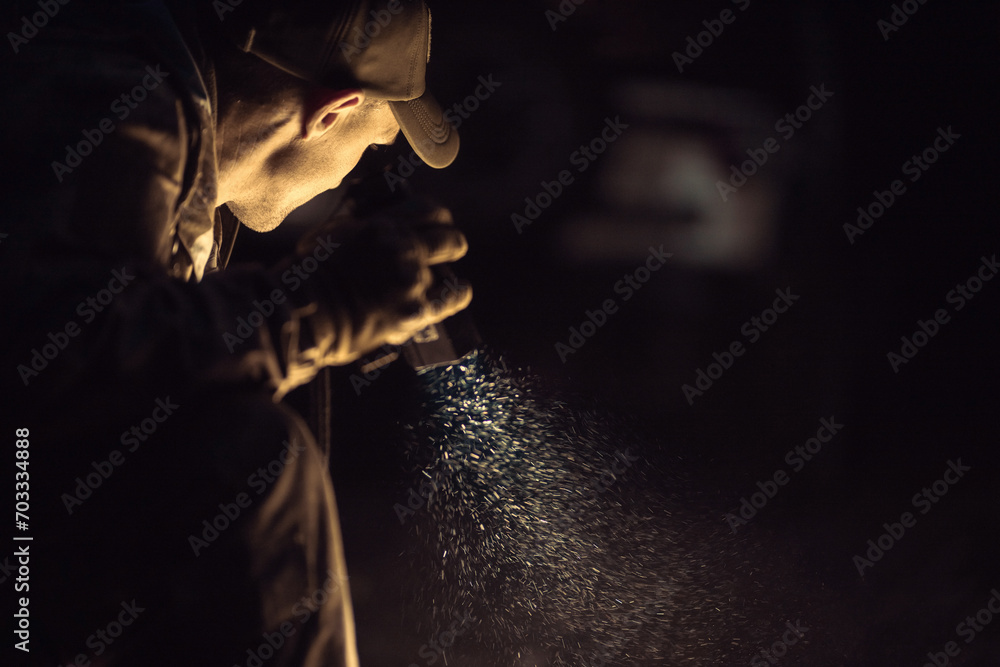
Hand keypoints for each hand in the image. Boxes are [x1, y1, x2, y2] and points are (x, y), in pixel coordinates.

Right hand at [297, 203, 471, 364]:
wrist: (308, 311)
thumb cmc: (312, 274)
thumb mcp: (334, 233)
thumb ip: (361, 225)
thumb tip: (372, 218)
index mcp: (383, 226)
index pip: (428, 211)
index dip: (439, 216)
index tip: (442, 221)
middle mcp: (403, 249)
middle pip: (449, 240)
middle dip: (451, 243)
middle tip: (451, 247)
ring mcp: (412, 280)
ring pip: (446, 273)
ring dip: (441, 276)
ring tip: (443, 280)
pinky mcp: (415, 310)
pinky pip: (449, 300)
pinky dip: (457, 295)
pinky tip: (460, 292)